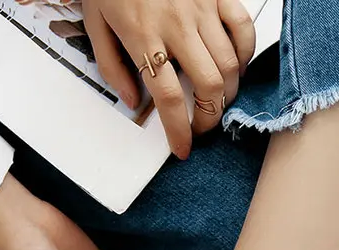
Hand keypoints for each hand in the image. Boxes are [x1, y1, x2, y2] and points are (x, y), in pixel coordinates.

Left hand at [82, 0, 255, 157]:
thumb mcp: (95, 20)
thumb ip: (112, 65)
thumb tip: (132, 100)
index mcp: (142, 35)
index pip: (167, 97)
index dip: (179, 130)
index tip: (183, 147)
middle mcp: (175, 25)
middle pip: (208, 86)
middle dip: (210, 116)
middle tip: (203, 125)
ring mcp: (201, 9)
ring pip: (229, 65)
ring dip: (227, 92)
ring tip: (217, 99)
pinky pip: (242, 30)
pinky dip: (244, 55)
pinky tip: (235, 65)